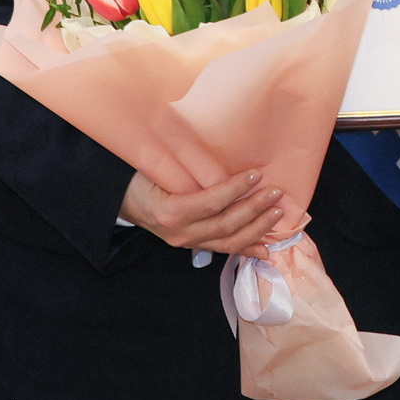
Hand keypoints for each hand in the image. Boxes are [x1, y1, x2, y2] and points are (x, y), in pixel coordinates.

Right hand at [120, 169, 286, 254]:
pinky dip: (246, 249)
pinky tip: (266, 250)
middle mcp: (180, 232)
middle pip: (225, 225)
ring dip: (257, 229)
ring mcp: (187, 242)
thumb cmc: (140, 178)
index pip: (210, 202)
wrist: (122, 201)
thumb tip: (221, 149)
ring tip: (277, 214)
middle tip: (276, 193)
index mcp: (169, 211)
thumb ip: (184, 166)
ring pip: (228, 242)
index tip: (257, 174)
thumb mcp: (156, 168)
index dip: (236, 189)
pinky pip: (224, 249)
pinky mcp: (193, 245)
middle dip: (254, 209)